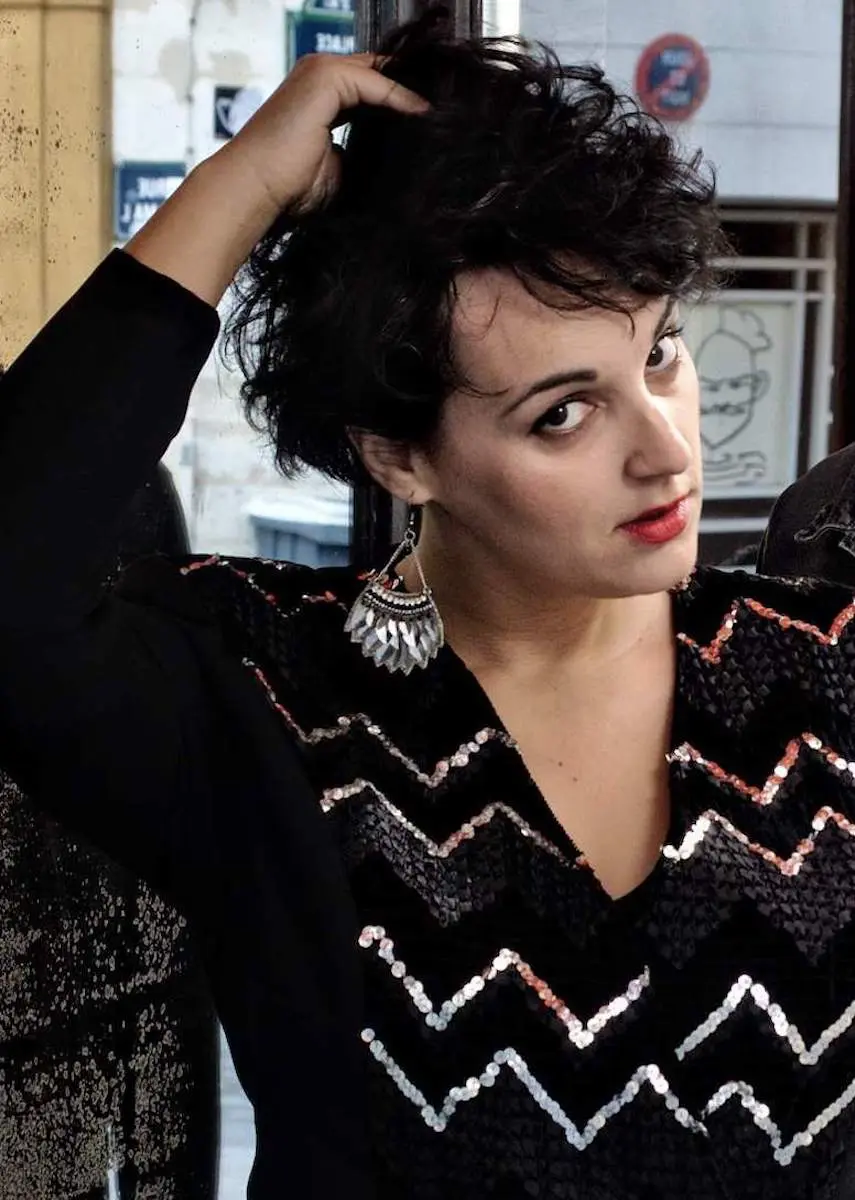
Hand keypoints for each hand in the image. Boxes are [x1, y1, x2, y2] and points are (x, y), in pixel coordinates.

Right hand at [126, 53, 426, 304]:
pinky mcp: (325, 77)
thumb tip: (406, 167)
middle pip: (382, 75)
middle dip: (414, 94)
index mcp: (323, 96)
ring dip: (413, 96)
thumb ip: (369, 157)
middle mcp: (321, 75)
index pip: (375, 89)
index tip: (436, 126)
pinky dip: (403, 101)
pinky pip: (378, 84)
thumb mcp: (341, 171)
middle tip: (452, 118)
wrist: (257, 190)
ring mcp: (321, 71)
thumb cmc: (289, 190)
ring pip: (383, 76)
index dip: (404, 105)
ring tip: (446, 119)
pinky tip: (427, 119)